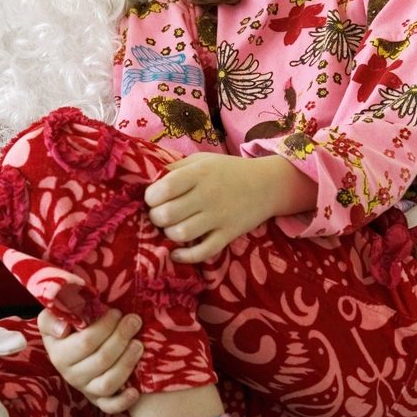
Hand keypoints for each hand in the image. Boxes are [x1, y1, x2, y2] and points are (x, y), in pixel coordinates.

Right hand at [37, 307, 143, 413]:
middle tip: (134, 321)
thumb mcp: (51, 320)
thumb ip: (51, 319)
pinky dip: (123, 401)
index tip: (117, 312)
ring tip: (139, 345)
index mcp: (59, 355)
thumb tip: (62, 329)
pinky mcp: (99, 400)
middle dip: (121, 338)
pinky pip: (110, 406)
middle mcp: (71, 375)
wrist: (69, 350)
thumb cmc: (66, 330)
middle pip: (101, 360)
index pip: (86, 342)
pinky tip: (135, 391)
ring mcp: (86, 389)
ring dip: (126, 363)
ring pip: (108, 382)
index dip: (105, 327)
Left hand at [145, 153, 315, 261]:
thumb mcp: (202, 160)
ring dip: (169, 234)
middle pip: (166, 214)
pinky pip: (202, 252)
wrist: (268, 184)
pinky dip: (185, 256)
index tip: (153, 198)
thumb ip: (175, 168)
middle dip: (156, 217)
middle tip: (160, 215)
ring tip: (172, 228)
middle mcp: (208, 195)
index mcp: (199, 174)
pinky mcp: (228, 235)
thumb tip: (148, 180)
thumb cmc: (228, 171)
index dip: (150, 197)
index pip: (163, 188)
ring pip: (181, 234)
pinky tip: (177, 252)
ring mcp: (219, 217)